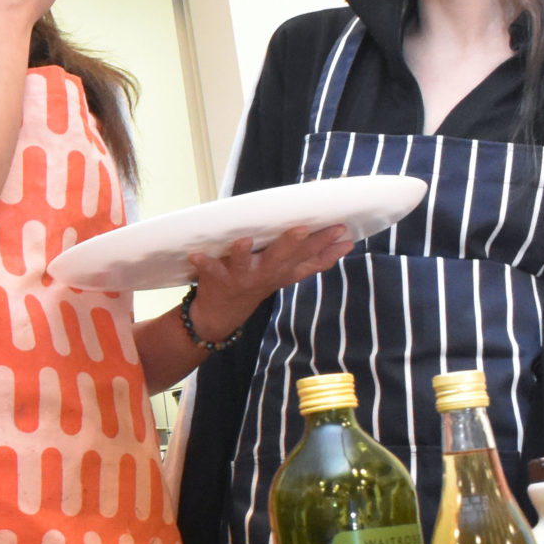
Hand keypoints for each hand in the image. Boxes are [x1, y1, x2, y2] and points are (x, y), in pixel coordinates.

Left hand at [185, 225, 354, 343]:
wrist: (223, 314)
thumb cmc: (259, 282)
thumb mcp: (290, 272)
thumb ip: (317, 259)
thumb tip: (348, 243)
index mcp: (284, 269)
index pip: (309, 256)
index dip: (326, 244)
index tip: (342, 229)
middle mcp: (265, 273)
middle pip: (281, 258)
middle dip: (292, 244)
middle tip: (302, 229)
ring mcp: (240, 276)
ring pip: (244, 263)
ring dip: (244, 252)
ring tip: (245, 240)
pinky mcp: (216, 277)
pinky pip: (208, 268)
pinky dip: (202, 262)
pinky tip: (195, 253)